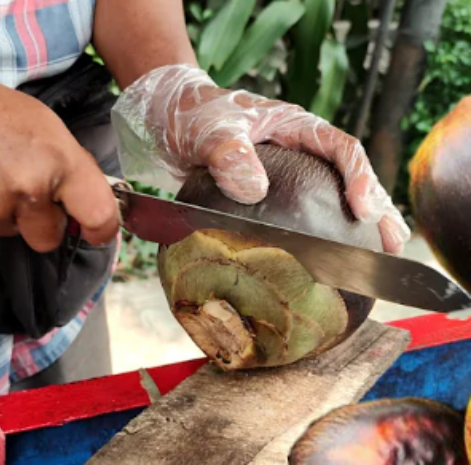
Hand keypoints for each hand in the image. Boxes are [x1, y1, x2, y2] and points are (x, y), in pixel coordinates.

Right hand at [0, 63, 118, 251]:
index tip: (94, 232)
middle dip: (41, 224)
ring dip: (5, 214)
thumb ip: (69, 167)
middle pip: (49, 239)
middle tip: (24, 191)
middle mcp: (30, 187)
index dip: (100, 230)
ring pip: (12, 232)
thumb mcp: (44, 125)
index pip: (99, 215)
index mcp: (59, 161)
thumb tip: (87, 203)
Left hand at [111, 65, 409, 254]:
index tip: (363, 210)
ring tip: (378, 255)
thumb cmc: (193, 116)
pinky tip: (327, 258)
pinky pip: (304, 212)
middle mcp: (299, 150)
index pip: (341, 148)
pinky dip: (320, 232)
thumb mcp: (209, 130)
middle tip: (392, 243)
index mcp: (295, 126)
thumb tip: (253, 189)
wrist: (170, 121)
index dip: (358, 178)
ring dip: (357, 224)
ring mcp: (287, 173)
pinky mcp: (271, 195)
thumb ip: (228, 153)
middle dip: (375, 208)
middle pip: (348, 177)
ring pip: (332, 196)